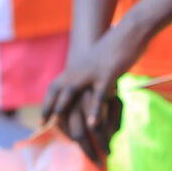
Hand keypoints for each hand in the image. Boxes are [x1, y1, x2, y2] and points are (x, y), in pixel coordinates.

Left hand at [45, 26, 139, 160]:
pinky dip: (94, 110)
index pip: (54, 89)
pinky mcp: (107, 74)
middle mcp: (77, 71)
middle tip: (59, 136)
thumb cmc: (115, 48)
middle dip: (58, 118)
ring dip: (72, 117)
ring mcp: (90, 73)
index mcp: (75, 69)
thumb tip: (87, 92)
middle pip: (60, 97)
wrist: (130, 30)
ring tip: (75, 140)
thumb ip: (89, 77)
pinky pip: (98, 95)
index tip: (42, 122)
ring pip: (74, 98)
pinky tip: (93, 126)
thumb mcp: (96, 62)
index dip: (47, 105)